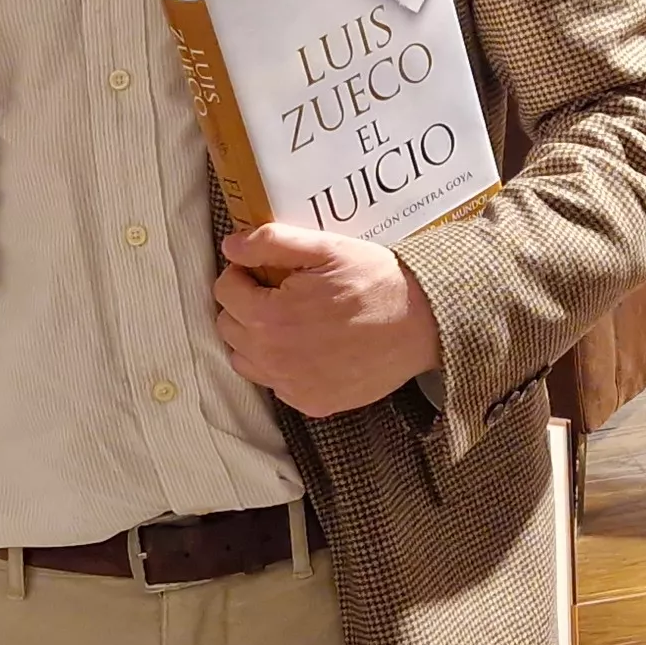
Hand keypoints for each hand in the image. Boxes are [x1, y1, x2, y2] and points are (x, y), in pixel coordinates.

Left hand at [213, 222, 444, 418]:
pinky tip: (308, 346)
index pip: (224, 292)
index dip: (241, 274)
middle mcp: (275, 359)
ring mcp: (293, 386)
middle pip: (229, 328)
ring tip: (289, 320)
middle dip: (245, 306)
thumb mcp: (326, 247)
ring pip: (245, 361)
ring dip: (256, 339)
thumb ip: (270, 242)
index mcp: (270, 317)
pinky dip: (281, 366)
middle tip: (277, 293)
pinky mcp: (313, 403)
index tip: (264, 271)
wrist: (421, 323)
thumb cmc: (375, 281)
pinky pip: (276, 385)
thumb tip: (231, 245)